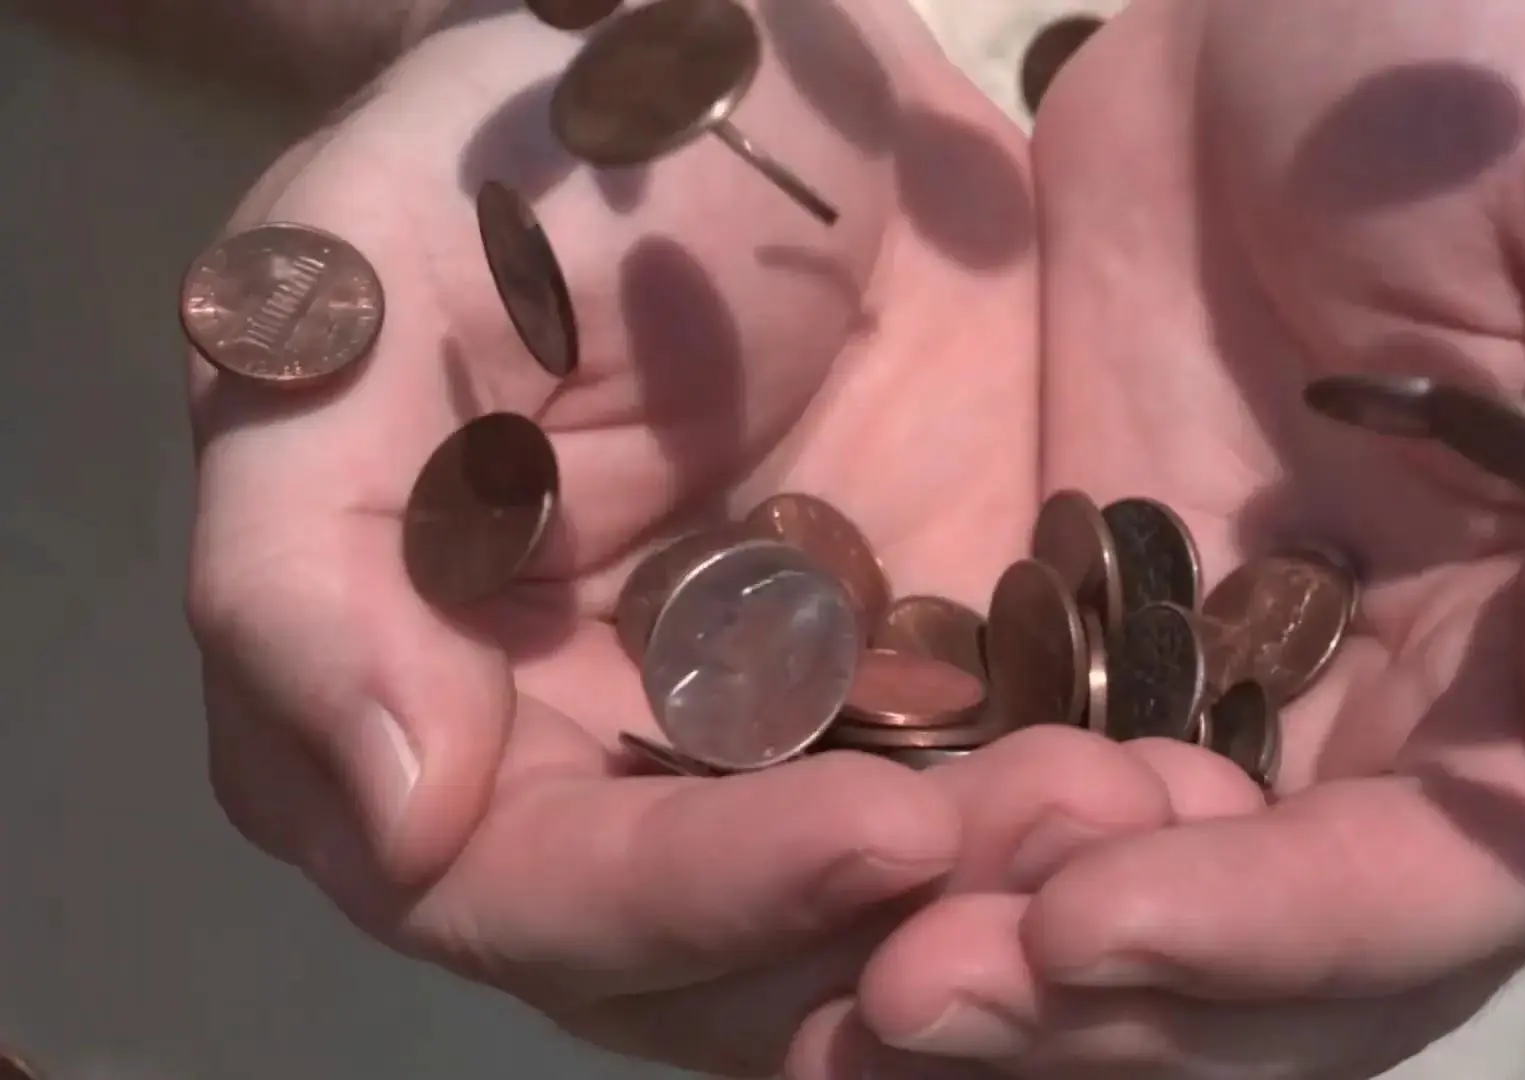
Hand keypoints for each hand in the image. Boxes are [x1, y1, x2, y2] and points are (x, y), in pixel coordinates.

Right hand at [179, 2, 1161, 1073]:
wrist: (743, 67)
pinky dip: (1081, 828)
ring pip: (876, 917)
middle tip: (1073, 841)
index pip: (536, 890)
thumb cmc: (519, 155)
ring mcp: (778, 743)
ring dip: (1012, 902)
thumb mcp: (372, 301)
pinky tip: (1187, 788)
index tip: (882, 831)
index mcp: (434, 703)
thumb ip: (308, 552)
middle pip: (724, 959)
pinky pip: (998, 808)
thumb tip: (390, 818)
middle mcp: (599, 770)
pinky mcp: (933, 692)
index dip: (697, 894)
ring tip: (1149, 816)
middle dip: (895, 925)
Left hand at [780, 1, 1524, 1076]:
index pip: (1497, 856)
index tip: (1095, 920)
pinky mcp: (1159, 642)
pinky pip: (1083, 804)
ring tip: (875, 995)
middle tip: (916, 998)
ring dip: (1044, 978)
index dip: (1305, 922)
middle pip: (1330, 945)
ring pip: (1200, 911)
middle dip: (1139, 997)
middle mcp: (1488, 710)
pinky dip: (986, 871)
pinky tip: (864, 903)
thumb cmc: (1520, 44)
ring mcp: (1313, 691)